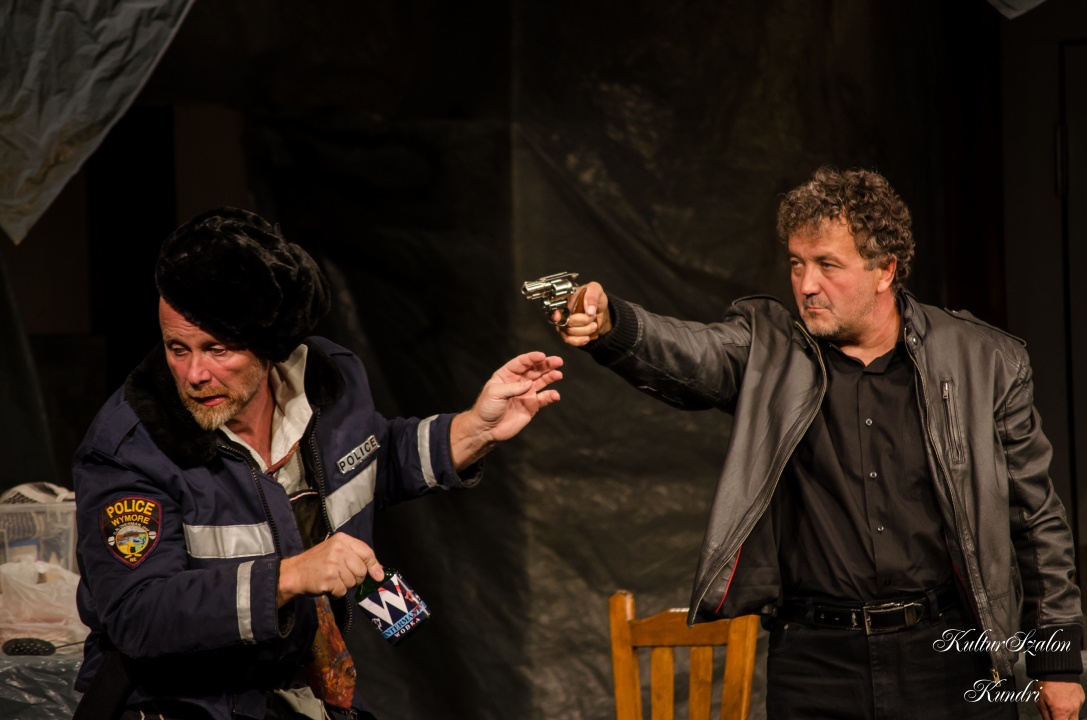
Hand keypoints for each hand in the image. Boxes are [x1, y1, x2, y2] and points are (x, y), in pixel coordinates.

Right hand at [277, 533, 382, 606]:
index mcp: (342, 539)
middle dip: (355, 578)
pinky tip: (327, 586)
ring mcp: (333, 563)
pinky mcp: (329, 578)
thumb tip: (379, 573)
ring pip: (353, 582)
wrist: (294, 572)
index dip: (374, 566)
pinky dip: (336, 593)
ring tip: (332, 579)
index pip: (367, 552)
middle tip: (341, 576)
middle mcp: (339, 549)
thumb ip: (357, 558)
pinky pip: (342, 591)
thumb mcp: (337, 551)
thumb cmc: (318, 563)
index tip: (378, 576)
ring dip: (344, 586)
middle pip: (362, 570)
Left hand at [450, 351, 562, 467]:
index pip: (521, 363)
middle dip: (546, 365)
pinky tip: (555, 395)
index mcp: (507, 374)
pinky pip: (544, 399)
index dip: (532, 358)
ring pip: (542, 382)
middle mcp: (518, 382)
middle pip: (535, 370)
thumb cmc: (486, 408)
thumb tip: (530, 384)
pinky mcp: (532, 406)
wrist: (487, 429)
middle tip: (558, 361)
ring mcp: (526, 393)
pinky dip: (551, 396)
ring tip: (559, 375)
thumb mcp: (495, 393)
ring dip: (551, 377)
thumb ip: (513, 387)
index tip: (542, 356)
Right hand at [552, 281, 610, 346]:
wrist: (600, 311)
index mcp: (566, 298)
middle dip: (583, 321)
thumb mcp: (596, 290)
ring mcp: (564, 323)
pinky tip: (587, 337)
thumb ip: (592, 296)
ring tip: (594, 325)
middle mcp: (562, 311)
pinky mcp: (568, 334)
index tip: (559, 317)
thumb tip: (589, 309)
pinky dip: (579, 340)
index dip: (557, 314)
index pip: (556, 307)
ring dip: (585, 330)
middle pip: (566, 322)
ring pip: (569, 332)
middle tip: (592, 316)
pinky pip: (570, 340)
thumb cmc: (595, 298)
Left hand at [1036, 679, 1083, 719]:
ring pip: (1074, 716)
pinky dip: (1071, 705)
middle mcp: (1073, 709)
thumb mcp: (1040, 701)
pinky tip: (1064, 698)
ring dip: (1067, 714)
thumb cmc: (1045, 682)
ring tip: (1058, 704)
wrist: (1056, 668)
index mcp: (1061, 711)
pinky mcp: (1081, 698)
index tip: (1053, 719)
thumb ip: (1046, 716)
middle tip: (1056, 714)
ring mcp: (1079, 703)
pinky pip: (1077, 706)